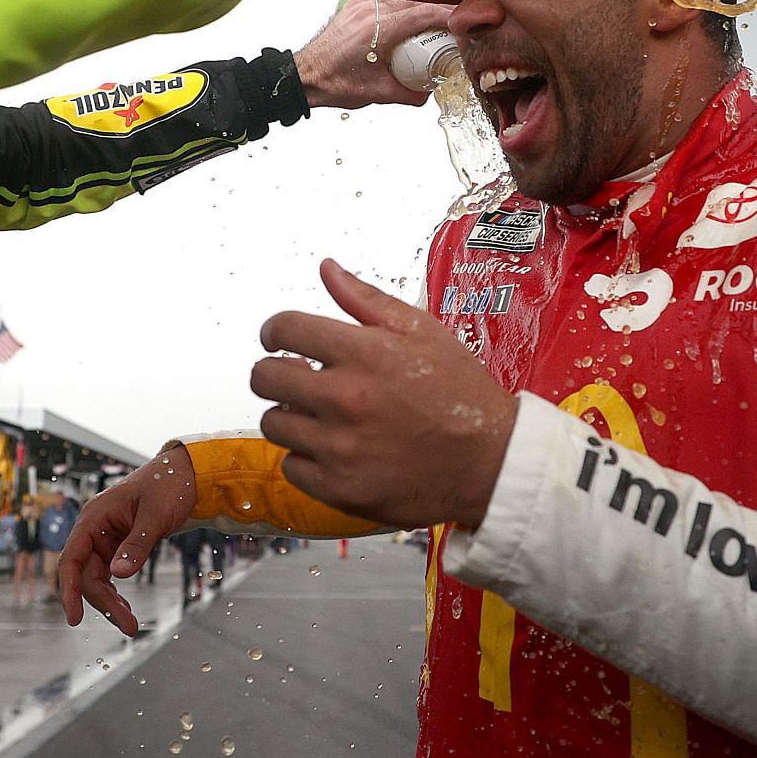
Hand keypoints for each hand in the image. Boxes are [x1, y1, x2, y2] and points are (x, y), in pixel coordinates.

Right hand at [57, 448, 198, 633]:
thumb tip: (119, 574)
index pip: (71, 557)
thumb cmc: (168, 485)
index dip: (68, 589)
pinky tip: (126, 607)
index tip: (74, 618)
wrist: (185, 475)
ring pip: (97, 578)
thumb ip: (137, 544)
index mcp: (94, 517)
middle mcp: (94, 529)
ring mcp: (105, 538)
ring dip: (110, 602)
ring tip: (131, 624)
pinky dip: (116, 592)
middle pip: (86, 574)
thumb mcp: (155, 514)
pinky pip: (109, 574)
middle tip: (129, 626)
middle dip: (103, 602)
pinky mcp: (117, 545)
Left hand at [252, 259, 517, 528]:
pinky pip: (291, 467)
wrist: (492, 462)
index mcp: (363, 353)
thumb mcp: (421, 330)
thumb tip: (327, 268)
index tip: (278, 339)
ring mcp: (340, 448)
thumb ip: (366, 298)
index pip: (284, 328)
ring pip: (274, 424)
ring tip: (318, 414)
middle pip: (264, 378)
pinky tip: (331, 448)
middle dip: (273, 371)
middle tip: (293, 376)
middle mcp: (345, 399)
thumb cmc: (460, 393)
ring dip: (289, 415)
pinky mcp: (340, 489)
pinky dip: (304, 457)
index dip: (274, 330)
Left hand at [294, 0, 454, 109]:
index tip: (462, 22)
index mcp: (376, 31)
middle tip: (455, 21)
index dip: (446, 15)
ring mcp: (360, 4)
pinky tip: (409, 1)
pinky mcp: (354, 3)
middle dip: (439, 8)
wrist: (305, 76)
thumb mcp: (377, 94)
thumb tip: (431, 91)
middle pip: (415, 0)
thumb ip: (409, 94)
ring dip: (420, 0)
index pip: (422, 14)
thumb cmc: (333, 83)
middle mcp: (369, 11)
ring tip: (436, 14)